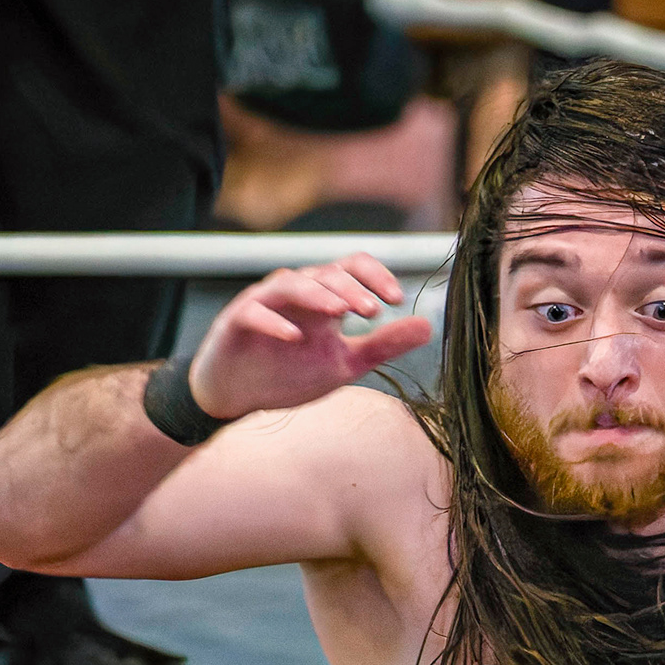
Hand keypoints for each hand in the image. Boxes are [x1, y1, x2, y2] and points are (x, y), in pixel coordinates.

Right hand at [187, 258, 432, 423]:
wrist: (237, 396)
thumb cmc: (289, 373)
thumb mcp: (344, 363)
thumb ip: (383, 345)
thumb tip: (427, 326)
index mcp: (323, 297)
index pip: (352, 268)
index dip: (375, 277)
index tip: (397, 300)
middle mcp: (295, 292)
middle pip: (325, 274)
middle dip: (351, 290)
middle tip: (373, 312)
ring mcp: (264, 303)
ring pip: (291, 284)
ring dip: (317, 295)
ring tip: (340, 311)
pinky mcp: (237, 321)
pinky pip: (255, 313)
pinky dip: (274, 323)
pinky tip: (294, 338)